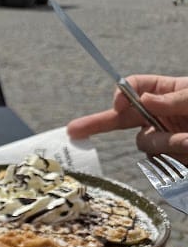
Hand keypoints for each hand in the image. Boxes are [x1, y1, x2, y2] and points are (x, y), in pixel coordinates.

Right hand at [67, 74, 187, 161]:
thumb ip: (174, 99)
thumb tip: (143, 99)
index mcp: (166, 93)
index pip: (135, 86)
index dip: (122, 93)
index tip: (118, 104)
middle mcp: (158, 114)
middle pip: (120, 118)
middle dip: (94, 124)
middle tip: (72, 130)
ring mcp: (160, 136)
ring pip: (144, 142)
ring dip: (166, 142)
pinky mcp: (166, 158)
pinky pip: (157, 159)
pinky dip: (175, 154)